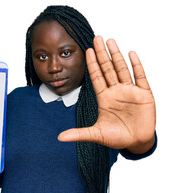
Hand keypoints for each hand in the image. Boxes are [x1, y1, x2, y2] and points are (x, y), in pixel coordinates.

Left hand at [58, 36, 155, 153]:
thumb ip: (79, 134)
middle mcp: (116, 92)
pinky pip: (140, 77)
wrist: (136, 143)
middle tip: (96, 38)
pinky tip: (131, 53)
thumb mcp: (96, 135)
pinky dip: (136, 65)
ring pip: (122, 69)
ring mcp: (130, 92)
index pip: (96, 77)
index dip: (92, 64)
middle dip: (102, 54)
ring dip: (116, 55)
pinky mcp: (144, 95)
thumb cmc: (117, 138)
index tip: (87, 51)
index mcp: (104, 98)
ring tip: (110, 41)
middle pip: (108, 69)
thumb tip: (59, 138)